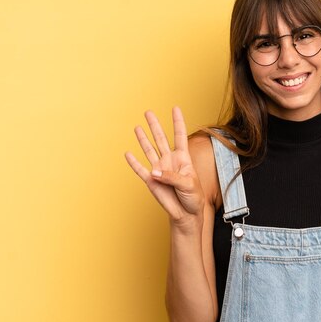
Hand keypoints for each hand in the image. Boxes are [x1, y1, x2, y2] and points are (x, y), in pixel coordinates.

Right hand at [125, 107, 203, 233]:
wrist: (186, 213)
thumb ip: (172, 177)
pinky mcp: (151, 181)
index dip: (178, 122)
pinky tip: (127, 153)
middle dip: (155, 125)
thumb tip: (154, 172)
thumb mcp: (188, 184)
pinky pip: (140, 170)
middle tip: (148, 112)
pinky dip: (133, 162)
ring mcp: (159, 170)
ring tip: (137, 127)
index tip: (175, 108)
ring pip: (149, 150)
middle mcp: (170, 161)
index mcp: (183, 158)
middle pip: (161, 139)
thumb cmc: (193, 197)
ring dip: (143, 139)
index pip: (180, 136)